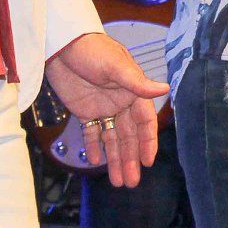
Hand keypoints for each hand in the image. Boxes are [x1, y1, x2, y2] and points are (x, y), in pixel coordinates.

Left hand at [43, 33, 168, 186]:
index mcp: (132, 91)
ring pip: (111, 138)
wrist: (61, 44)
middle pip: (128, 136)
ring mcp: (102, 107)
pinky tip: (94, 161)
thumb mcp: (115, 66)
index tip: (148, 162)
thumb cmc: (92, 50)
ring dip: (115, 159)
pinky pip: (92, 132)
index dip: (147, 142)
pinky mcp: (84, 110)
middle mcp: (121, 102)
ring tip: (118, 182)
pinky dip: (93, 146)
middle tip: (132, 182)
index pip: (144, 122)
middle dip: (131, 158)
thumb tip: (166, 88)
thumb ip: (137, 82)